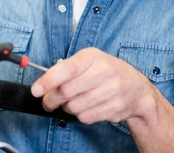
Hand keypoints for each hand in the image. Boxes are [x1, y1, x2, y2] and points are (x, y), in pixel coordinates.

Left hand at [30, 47, 156, 124]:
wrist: (138, 89)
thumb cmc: (107, 71)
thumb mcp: (89, 60)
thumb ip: (67, 68)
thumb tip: (44, 83)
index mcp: (93, 57)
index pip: (66, 69)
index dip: (48, 81)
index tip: (36, 90)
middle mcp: (104, 72)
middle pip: (67, 92)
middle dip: (51, 99)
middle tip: (47, 102)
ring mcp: (111, 91)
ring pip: (74, 107)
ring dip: (66, 108)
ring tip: (71, 102)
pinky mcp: (115, 109)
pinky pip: (86, 117)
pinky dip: (80, 115)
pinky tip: (86, 107)